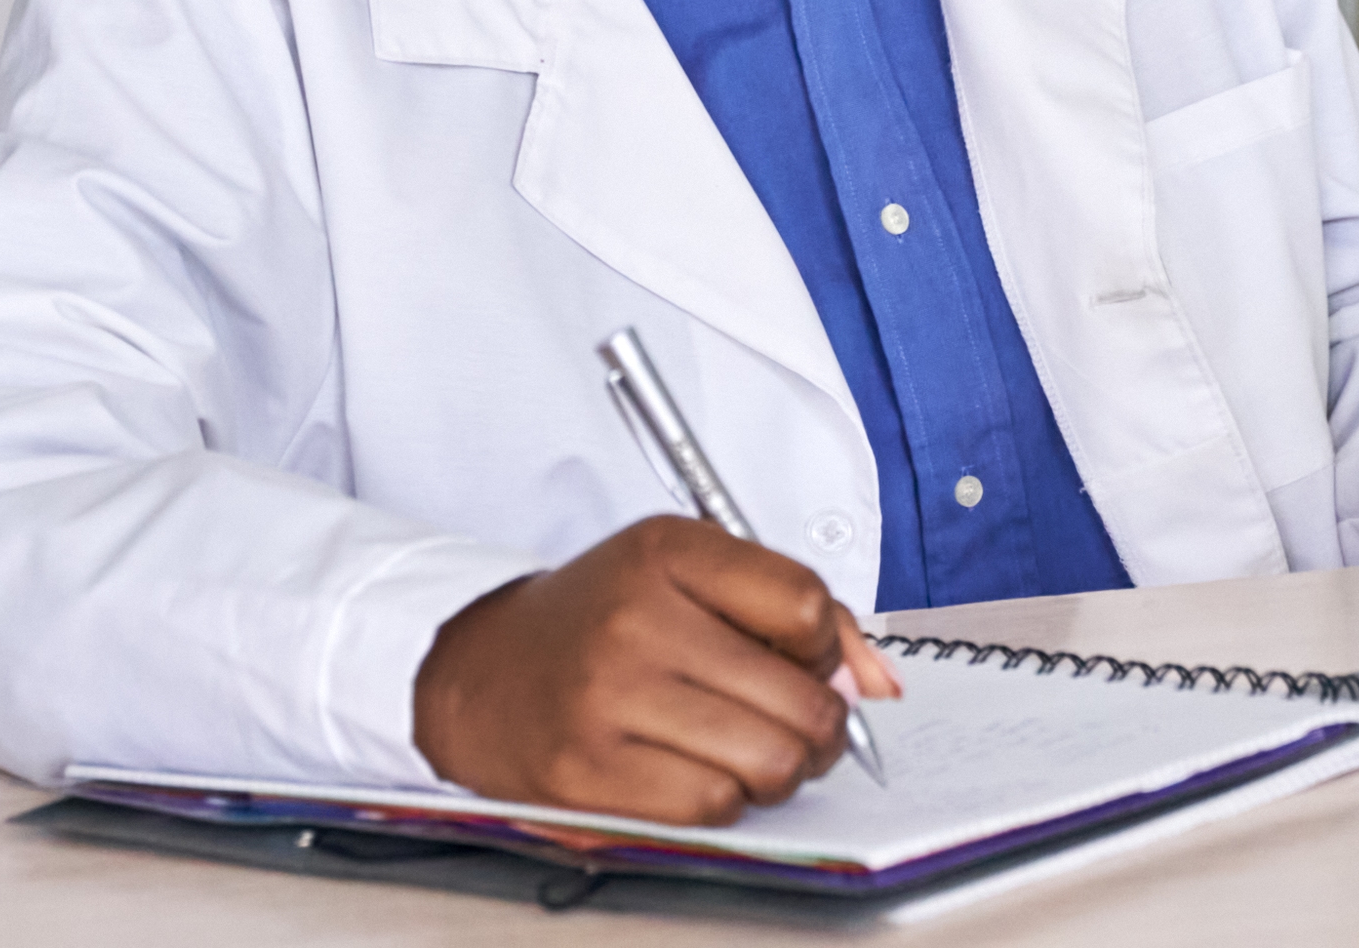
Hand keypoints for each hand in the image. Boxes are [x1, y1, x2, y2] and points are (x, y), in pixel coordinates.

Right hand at [410, 515, 903, 821]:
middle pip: (803, 701)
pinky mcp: (586, 772)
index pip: (807, 605)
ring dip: (776, 771)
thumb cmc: (601, 621)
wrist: (480, 669)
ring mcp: (608, 698)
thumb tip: (878, 683)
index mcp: (667, 551)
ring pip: (769, 763)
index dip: (824, 647)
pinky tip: (697, 773)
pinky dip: (723, 801)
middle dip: (818, 726)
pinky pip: (712, 807)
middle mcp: (637, 619)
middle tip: (790, 723)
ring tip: (747, 751)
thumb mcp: (689, 573)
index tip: (799, 657)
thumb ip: (795, 610)